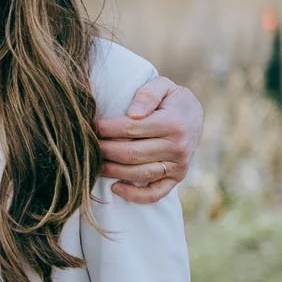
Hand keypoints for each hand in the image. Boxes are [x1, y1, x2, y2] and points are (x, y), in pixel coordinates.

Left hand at [95, 76, 201, 205]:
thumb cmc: (170, 99)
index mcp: (173, 123)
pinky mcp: (177, 177)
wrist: (193, 115)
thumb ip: (147, 94)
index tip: (91, 126)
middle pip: (131, 154)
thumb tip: (133, 114)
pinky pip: (155, 193)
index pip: (130, 129)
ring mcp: (179, 165)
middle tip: (87, 146)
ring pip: (139, 174)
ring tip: (94, 164)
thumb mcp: (163, 86)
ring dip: (112, 171)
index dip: (106, 129)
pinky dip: (134, 195)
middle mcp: (178, 146)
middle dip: (104, 151)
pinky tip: (115, 187)